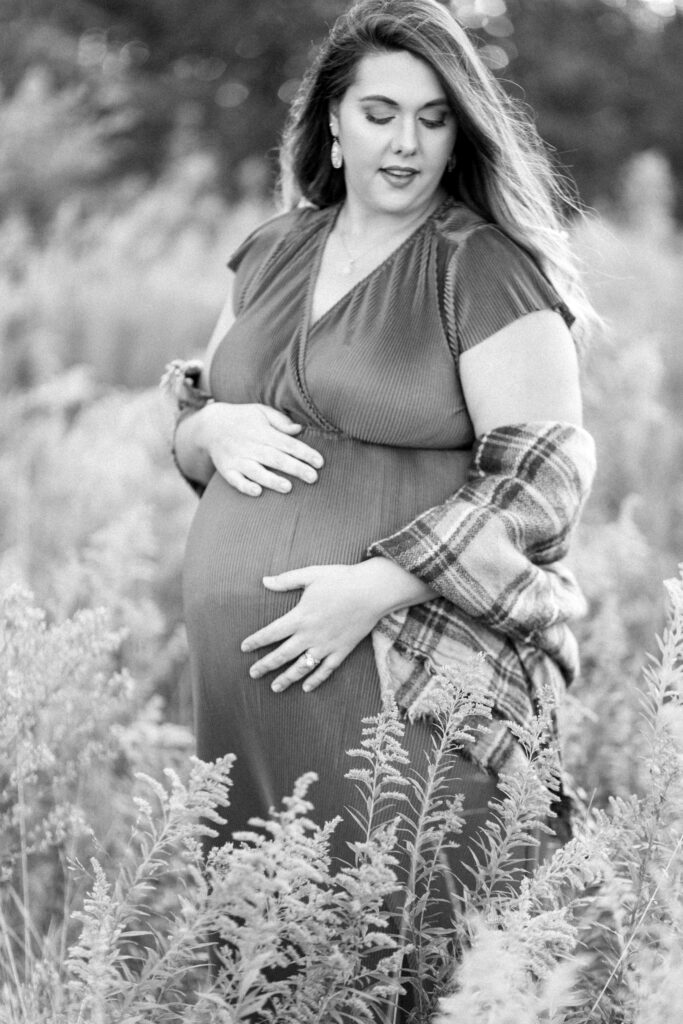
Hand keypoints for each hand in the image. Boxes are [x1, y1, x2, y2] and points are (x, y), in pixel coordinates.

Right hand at [197, 402, 323, 496]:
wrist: (209, 425)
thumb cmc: (242, 419)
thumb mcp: (260, 412)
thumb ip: (280, 421)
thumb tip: (299, 430)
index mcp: (262, 432)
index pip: (287, 443)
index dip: (304, 453)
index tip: (320, 462)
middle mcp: (250, 445)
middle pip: (276, 458)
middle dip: (295, 468)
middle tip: (313, 478)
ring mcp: (237, 459)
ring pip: (256, 471)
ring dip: (272, 479)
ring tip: (288, 488)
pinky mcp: (226, 470)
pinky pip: (235, 480)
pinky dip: (245, 486)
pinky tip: (257, 492)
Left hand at [240, 563, 391, 692]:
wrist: (372, 591)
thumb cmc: (341, 579)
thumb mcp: (311, 574)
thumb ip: (286, 580)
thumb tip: (264, 581)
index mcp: (300, 617)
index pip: (271, 633)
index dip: (256, 641)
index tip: (244, 648)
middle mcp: (310, 635)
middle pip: (283, 655)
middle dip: (265, 665)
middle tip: (252, 673)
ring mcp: (326, 646)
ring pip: (302, 667)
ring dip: (286, 678)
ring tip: (274, 688)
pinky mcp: (342, 650)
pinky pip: (326, 670)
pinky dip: (315, 680)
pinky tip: (306, 688)